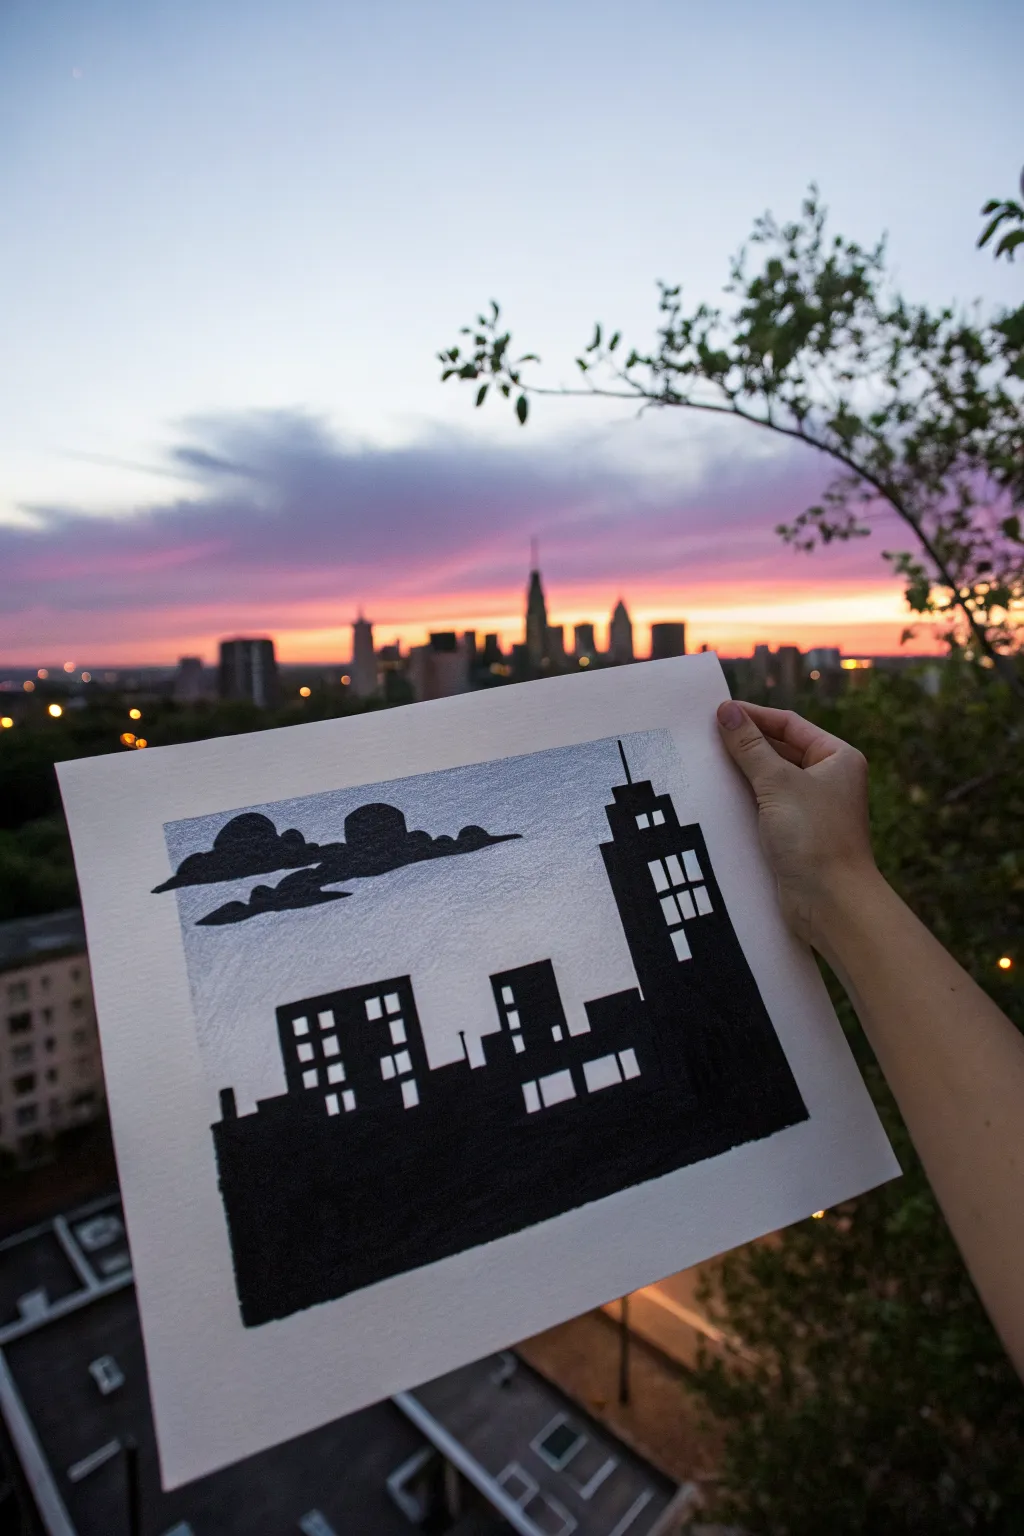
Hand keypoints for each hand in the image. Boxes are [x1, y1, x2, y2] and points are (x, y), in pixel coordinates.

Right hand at [716, 699, 879, 948]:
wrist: (831, 903)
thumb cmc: (814, 836)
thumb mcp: (777, 783)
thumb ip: (749, 747)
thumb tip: (726, 712)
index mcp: (837, 758)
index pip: (789, 725)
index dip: (754, 716)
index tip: (718, 712)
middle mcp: (829, 780)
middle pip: (780, 750)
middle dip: (745, 744)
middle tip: (705, 736)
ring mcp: (813, 809)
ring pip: (770, 780)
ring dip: (741, 772)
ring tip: (705, 762)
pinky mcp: (797, 835)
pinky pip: (766, 806)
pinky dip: (744, 799)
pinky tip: (718, 796)